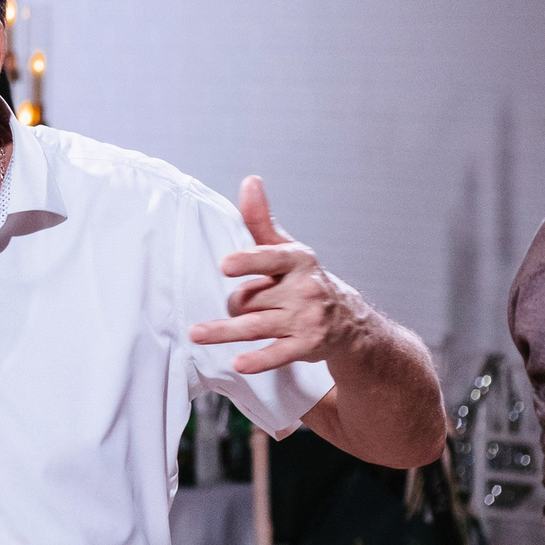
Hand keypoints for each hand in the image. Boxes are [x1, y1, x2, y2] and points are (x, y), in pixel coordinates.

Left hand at [190, 175, 362, 377]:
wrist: (347, 321)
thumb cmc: (303, 279)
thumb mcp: (286, 249)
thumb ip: (260, 220)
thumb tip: (250, 181)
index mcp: (297, 260)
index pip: (269, 258)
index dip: (248, 262)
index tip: (226, 265)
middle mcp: (304, 288)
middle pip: (251, 297)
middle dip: (237, 304)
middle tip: (240, 304)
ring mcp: (306, 318)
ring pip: (256, 324)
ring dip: (225, 331)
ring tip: (197, 334)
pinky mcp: (307, 345)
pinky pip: (277, 353)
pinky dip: (259, 360)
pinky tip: (238, 363)